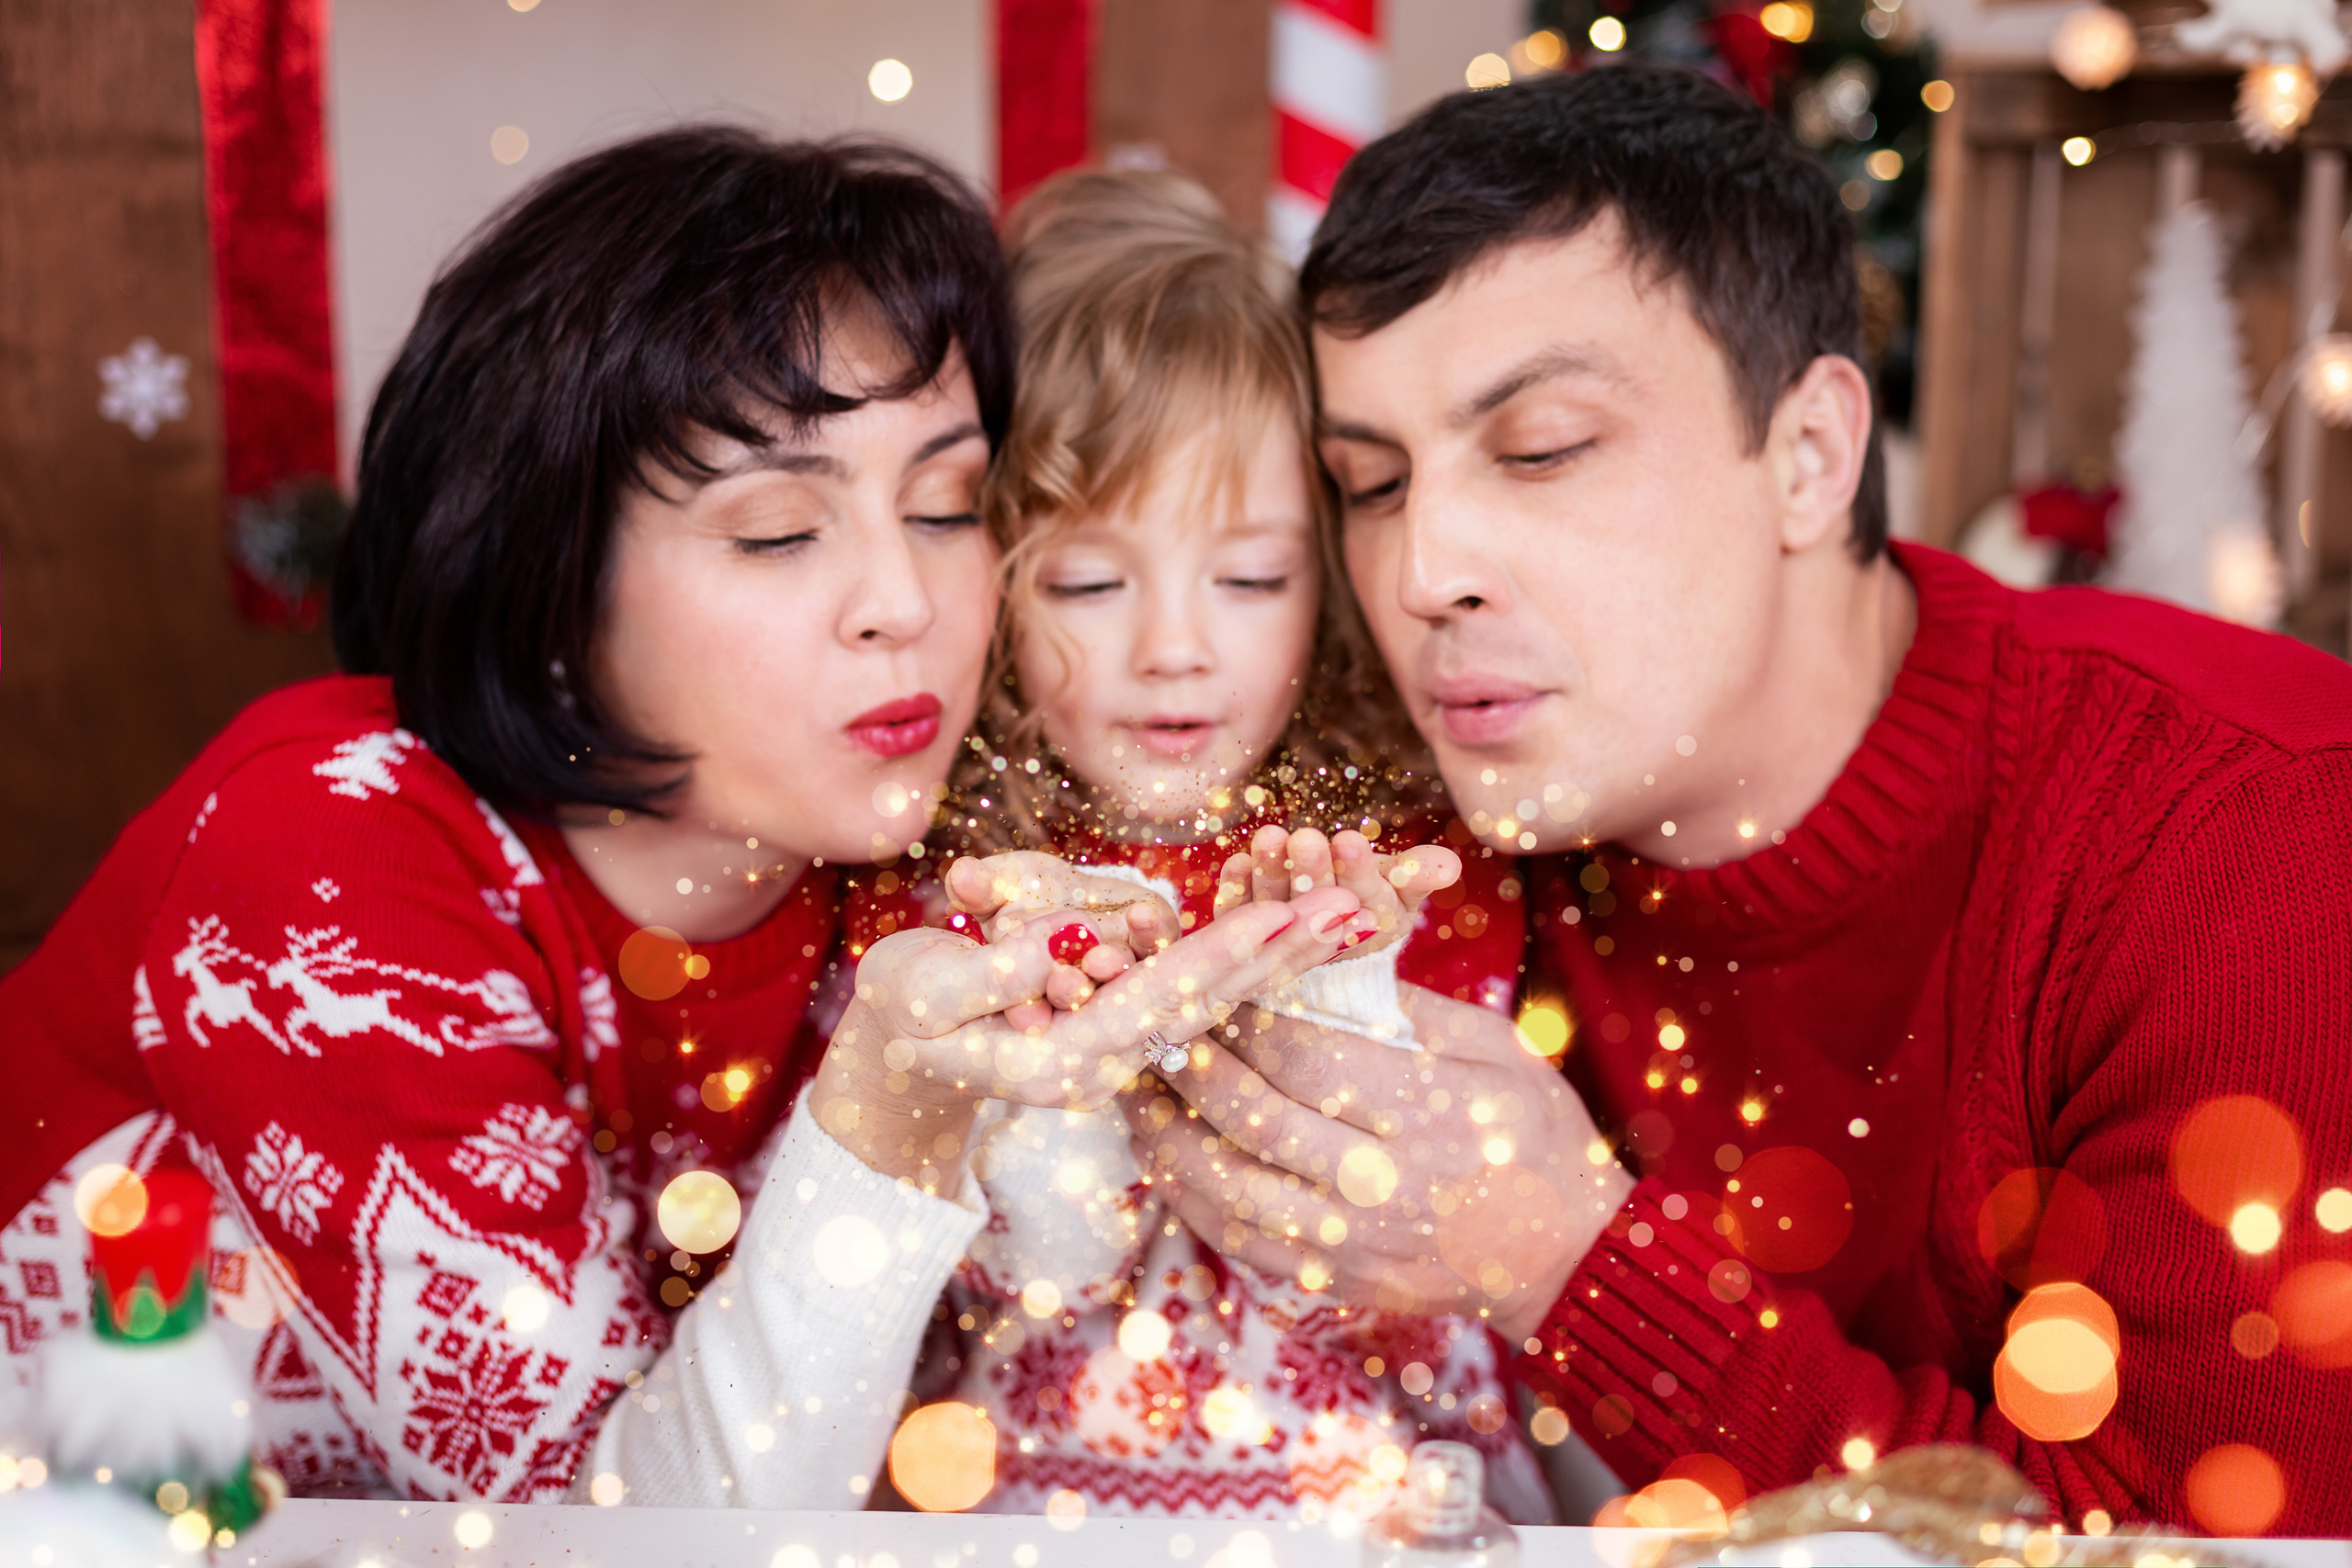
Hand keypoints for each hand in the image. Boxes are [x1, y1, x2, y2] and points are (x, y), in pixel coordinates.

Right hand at [811, 882, 1373, 1190]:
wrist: (899, 1062)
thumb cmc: (901, 1018)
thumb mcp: (921, 995)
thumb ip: (984, 977)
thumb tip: (1051, 948)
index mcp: (1071, 1058)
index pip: (1163, 997)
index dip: (1226, 951)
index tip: (1285, 914)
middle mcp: (1114, 1054)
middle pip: (1218, 998)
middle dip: (1286, 948)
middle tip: (1356, 905)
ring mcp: (1125, 1040)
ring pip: (1221, 991)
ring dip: (1285, 950)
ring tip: (1353, 908)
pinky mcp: (1126, 1017)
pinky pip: (1200, 982)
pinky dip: (1252, 952)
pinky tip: (1297, 922)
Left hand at [1127, 985, 1632, 1339]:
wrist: (1565, 1253)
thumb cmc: (1531, 1132)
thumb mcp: (1491, 1046)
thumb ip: (1401, 1003)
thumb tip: (1311, 953)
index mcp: (1426, 1112)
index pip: (1302, 1054)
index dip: (1239, 1009)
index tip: (1200, 970)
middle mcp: (1380, 1184)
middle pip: (1250, 1115)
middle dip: (1184, 1056)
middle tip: (1142, 1010)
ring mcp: (1349, 1241)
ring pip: (1222, 1184)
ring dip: (1162, 1127)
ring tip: (1130, 1077)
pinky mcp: (1329, 1280)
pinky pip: (1231, 1236)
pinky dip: (1183, 1190)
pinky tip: (1160, 1147)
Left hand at [1213, 826, 1458, 960]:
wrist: (1331, 923)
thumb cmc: (1373, 896)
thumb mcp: (1402, 887)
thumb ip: (1421, 874)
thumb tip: (1449, 866)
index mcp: (1367, 927)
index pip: (1363, 899)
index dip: (1357, 871)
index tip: (1349, 840)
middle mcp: (1321, 935)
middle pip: (1314, 903)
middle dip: (1310, 871)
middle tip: (1305, 838)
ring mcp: (1279, 934)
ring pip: (1273, 904)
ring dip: (1269, 872)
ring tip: (1268, 837)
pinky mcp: (1245, 930)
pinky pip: (1236, 912)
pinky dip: (1235, 888)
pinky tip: (1235, 861)